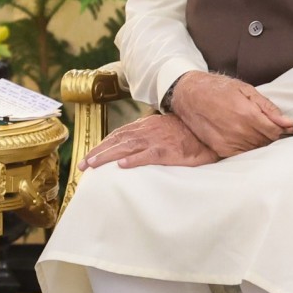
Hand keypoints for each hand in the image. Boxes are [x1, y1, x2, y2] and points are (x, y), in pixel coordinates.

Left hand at [81, 113, 218, 169]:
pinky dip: (135, 160)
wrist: (210, 129)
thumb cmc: (189, 133)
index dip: (102, 145)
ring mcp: (158, 140)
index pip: (118, 135)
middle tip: (82, 165)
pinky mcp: (170, 151)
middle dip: (97, 152)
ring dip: (108, 156)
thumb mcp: (165, 130)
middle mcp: (148, 131)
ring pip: (127, 147)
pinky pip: (150, 155)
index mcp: (146, 126)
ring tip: (93, 165)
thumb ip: (149, 136)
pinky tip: (122, 166)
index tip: (89, 156)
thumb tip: (133, 148)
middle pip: (117, 141)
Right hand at [167, 70, 292, 157]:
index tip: (283, 126)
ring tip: (252, 129)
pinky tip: (244, 138)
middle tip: (266, 126)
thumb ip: (268, 108)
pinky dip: (246, 148)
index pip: (275, 131)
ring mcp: (228, 141)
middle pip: (267, 141)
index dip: (282, 129)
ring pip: (255, 149)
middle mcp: (239, 130)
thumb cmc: (218, 89)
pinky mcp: (220, 148)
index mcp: (247, 114)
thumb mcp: (246, 90)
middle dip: (271, 135)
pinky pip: (241, 155)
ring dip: (259, 142)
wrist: (189, 95)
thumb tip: (288, 122)